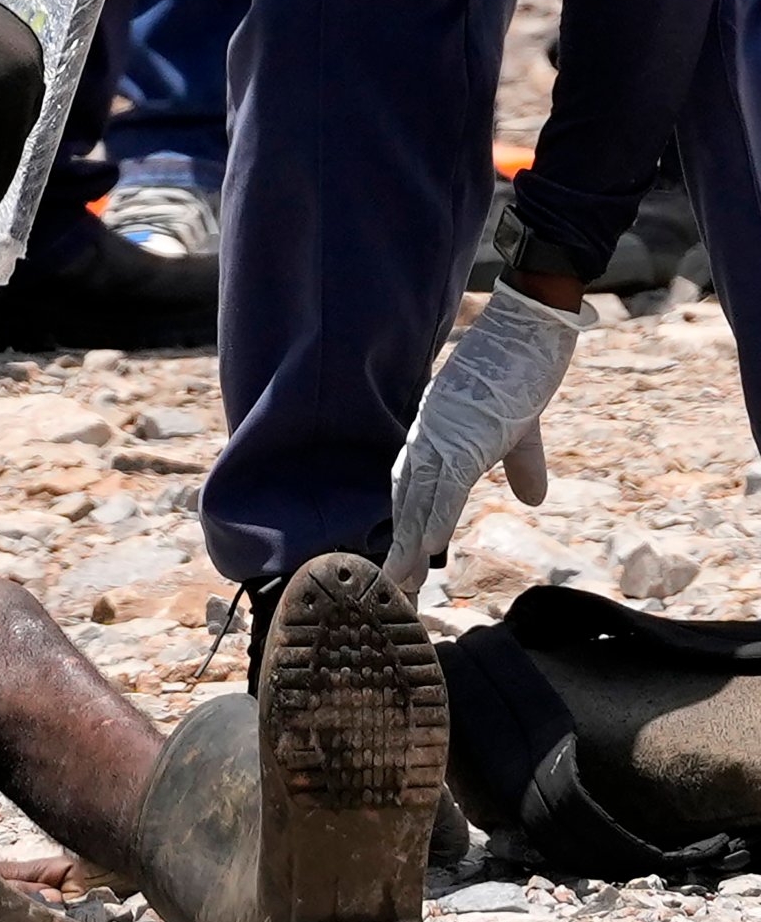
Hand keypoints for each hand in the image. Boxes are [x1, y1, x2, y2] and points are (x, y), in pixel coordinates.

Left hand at [383, 278, 589, 599]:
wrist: (527, 329)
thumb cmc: (522, 371)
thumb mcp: (522, 431)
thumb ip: (522, 466)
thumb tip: (531, 499)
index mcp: (436, 438)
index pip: (412, 491)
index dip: (406, 528)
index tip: (399, 565)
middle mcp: (429, 440)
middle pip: (407, 503)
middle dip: (400, 548)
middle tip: (390, 591)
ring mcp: (442, 438)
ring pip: (419, 501)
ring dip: (410, 544)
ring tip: (401, 583)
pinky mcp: (463, 436)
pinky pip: (446, 486)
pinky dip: (436, 517)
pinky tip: (429, 547)